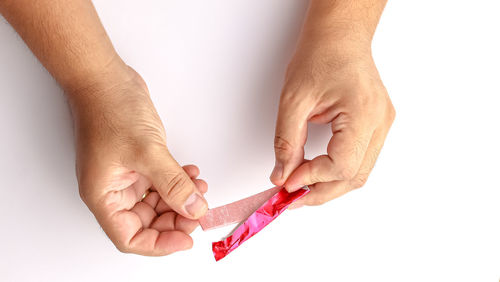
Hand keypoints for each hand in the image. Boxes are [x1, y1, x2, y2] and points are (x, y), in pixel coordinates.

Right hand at [71, 66, 207, 254]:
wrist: (106, 78)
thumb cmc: (111, 110)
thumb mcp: (147, 152)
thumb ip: (173, 185)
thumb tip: (194, 210)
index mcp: (104, 195)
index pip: (130, 237)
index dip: (160, 244)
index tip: (187, 238)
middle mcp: (113, 190)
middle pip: (146, 223)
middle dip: (175, 219)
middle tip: (199, 211)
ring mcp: (126, 176)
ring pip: (157, 203)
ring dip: (180, 199)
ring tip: (200, 189)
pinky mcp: (138, 162)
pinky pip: (160, 183)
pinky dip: (177, 182)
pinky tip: (191, 174)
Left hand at [270, 35, 394, 206]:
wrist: (339, 36)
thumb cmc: (320, 56)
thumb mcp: (294, 99)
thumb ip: (287, 142)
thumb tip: (282, 175)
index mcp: (364, 114)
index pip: (342, 166)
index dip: (312, 179)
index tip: (287, 183)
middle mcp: (380, 122)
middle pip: (354, 177)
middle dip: (321, 191)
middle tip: (292, 197)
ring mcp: (383, 125)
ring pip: (360, 173)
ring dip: (329, 184)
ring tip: (302, 187)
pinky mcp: (377, 125)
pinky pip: (361, 160)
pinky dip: (338, 171)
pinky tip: (317, 172)